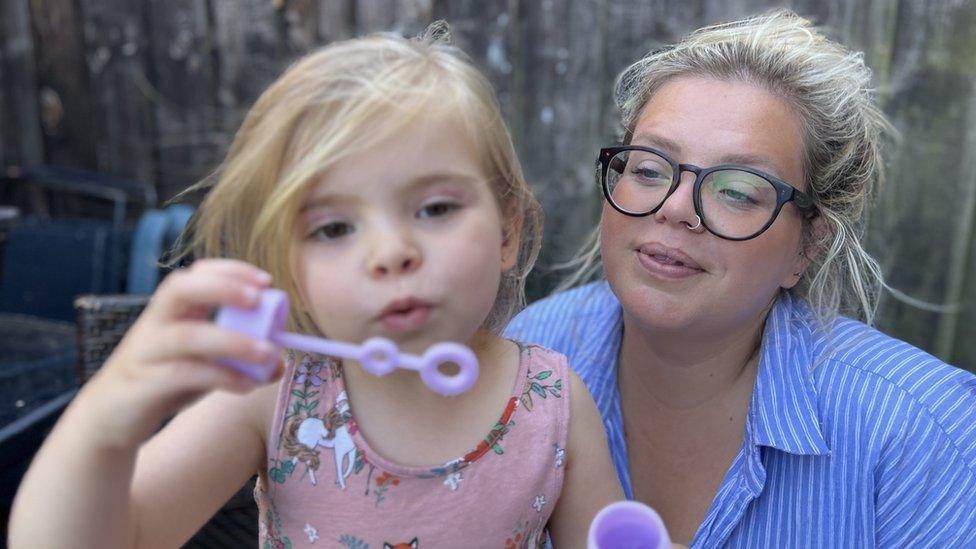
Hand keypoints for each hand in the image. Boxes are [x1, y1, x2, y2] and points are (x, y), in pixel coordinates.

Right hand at [76, 258, 280, 450]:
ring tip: (267, 353)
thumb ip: (237, 362)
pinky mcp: (141, 385)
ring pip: (186, 336)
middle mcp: (154, 325)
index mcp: (170, 312)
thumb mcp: (203, 368)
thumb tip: (281, 363)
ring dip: (231, 341)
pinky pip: (182, 375)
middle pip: (179, 289)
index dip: (229, 271)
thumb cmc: (161, 383)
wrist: (108, 420)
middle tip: (257, 299)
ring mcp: (145, 353)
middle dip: (221, 287)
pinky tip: (245, 384)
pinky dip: (219, 377)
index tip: (265, 281)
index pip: (194, 274)